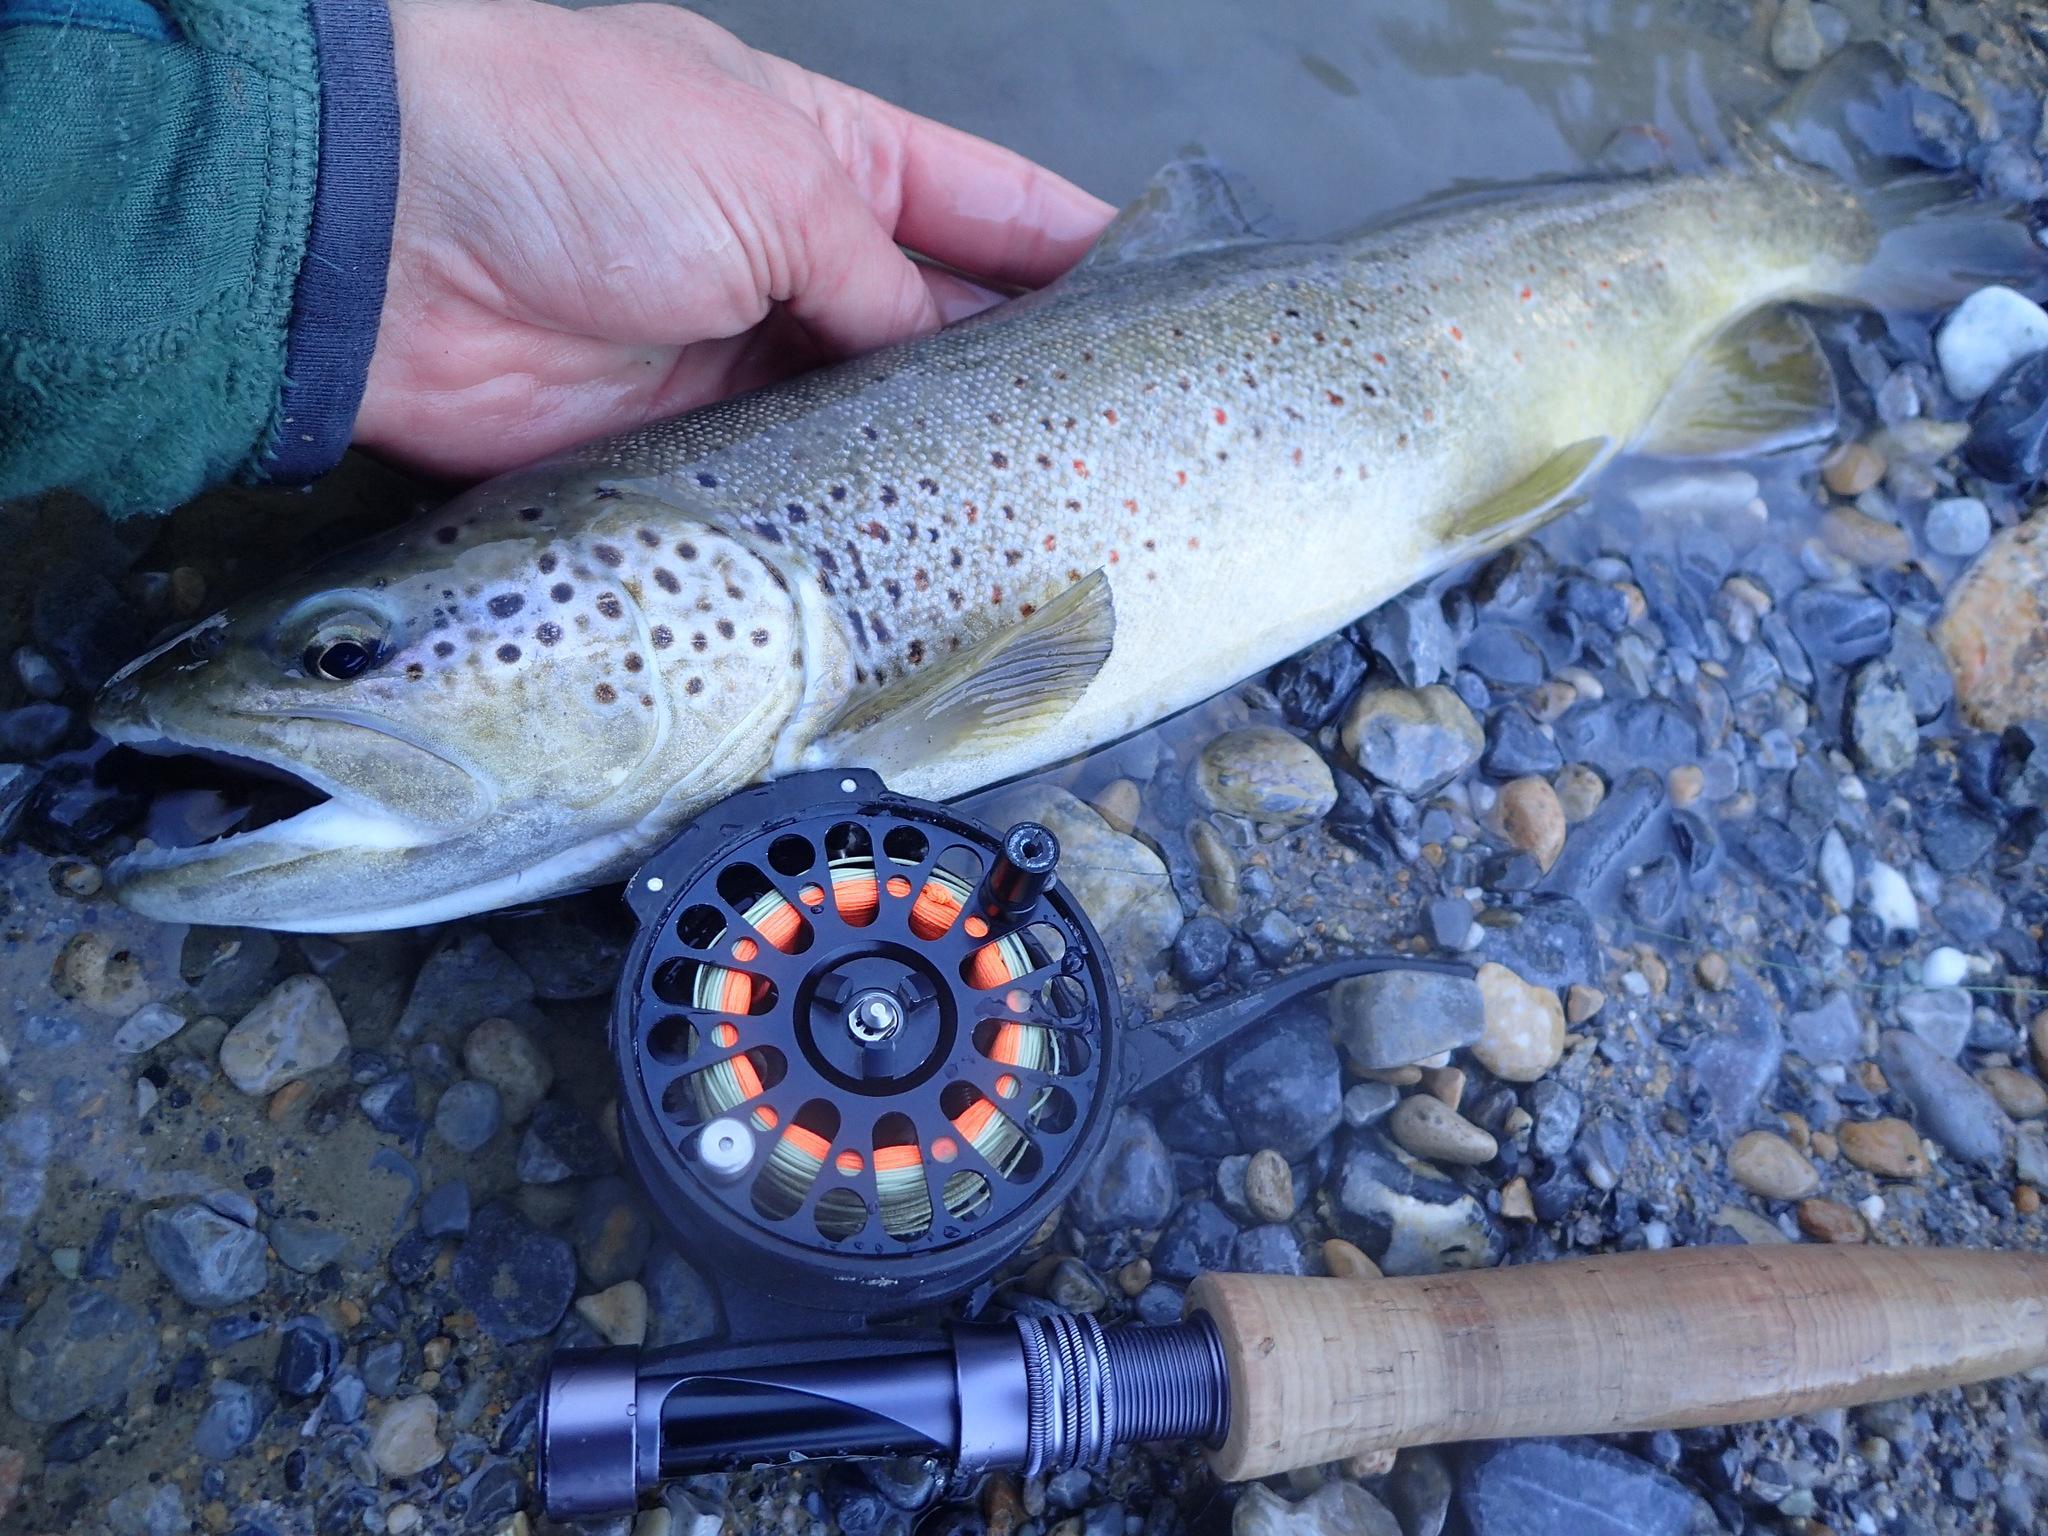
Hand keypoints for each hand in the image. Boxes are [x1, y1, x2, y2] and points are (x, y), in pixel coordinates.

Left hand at [359, 0, 1112, 478]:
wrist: (394, 238)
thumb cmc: (571, 137)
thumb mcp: (774, 175)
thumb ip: (882, 279)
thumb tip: (944, 358)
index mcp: (829, 154)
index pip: (988, 207)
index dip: (1076, 252)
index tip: (1163, 300)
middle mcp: (798, 256)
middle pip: (948, 324)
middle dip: (1026, 372)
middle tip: (1117, 432)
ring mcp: (750, 354)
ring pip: (884, 415)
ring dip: (946, 455)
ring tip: (1047, 497)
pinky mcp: (697, 444)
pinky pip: (805, 482)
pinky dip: (859, 508)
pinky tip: (925, 536)